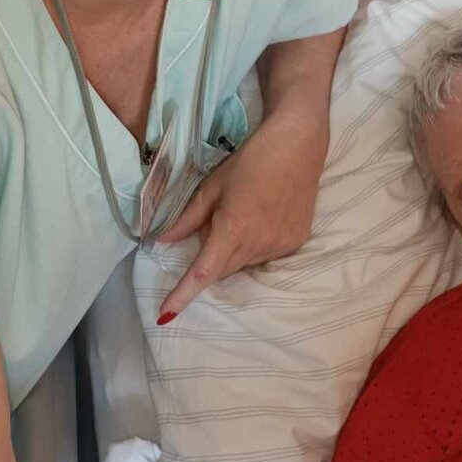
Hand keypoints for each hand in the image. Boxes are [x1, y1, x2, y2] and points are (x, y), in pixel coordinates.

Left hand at [155, 108, 324, 318]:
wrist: (298, 146)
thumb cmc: (251, 160)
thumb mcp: (213, 186)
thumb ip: (188, 218)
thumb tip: (164, 240)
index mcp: (233, 228)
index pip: (204, 273)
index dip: (183, 295)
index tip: (165, 314)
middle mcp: (258, 243)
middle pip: (222, 270)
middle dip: (210, 257)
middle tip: (216, 221)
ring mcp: (281, 245)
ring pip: (244, 264)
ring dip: (234, 251)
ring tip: (244, 214)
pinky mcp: (296, 242)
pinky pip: (265, 256)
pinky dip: (255, 246)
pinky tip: (262, 218)